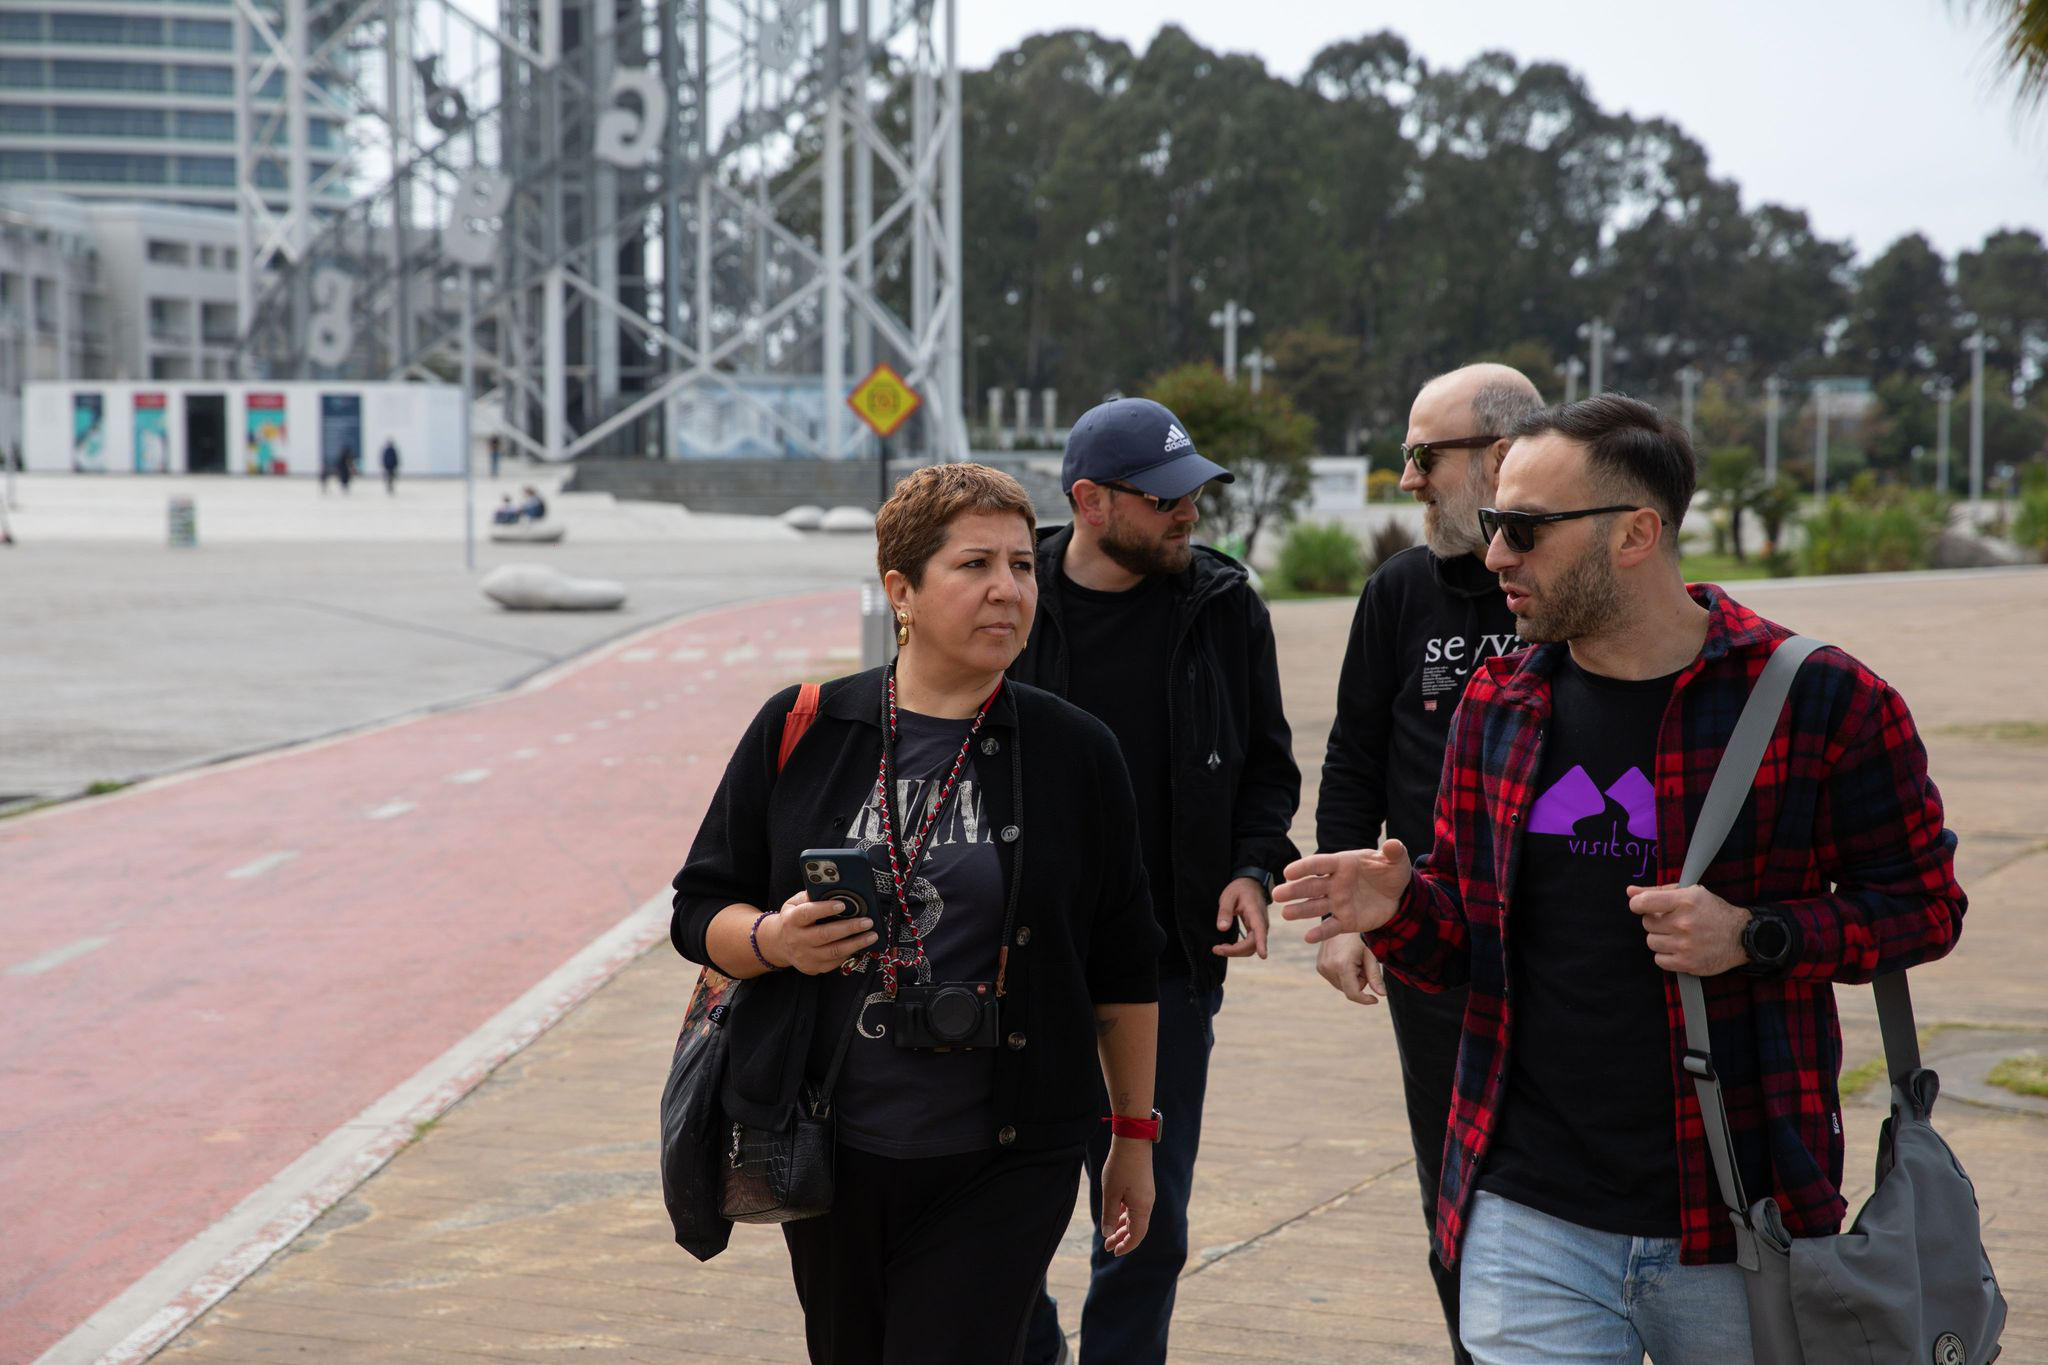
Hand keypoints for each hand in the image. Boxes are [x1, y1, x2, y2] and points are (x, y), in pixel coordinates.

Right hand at [764, 890, 880, 974]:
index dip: (824, 909)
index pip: (807, 914)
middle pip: (825, 935)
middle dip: (849, 928)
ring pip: (834, 952)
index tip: (842, 904)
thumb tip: (831, 889)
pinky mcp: (813, 967)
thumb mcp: (794, 904)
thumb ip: (809, 896)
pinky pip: (835, 962)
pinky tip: (861, 945)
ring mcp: (805, 956)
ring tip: (872, 935)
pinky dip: (850, 953)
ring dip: (856, 943)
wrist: (778, 944)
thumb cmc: (792, 919)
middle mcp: (797, 940)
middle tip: (867, 921)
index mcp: (792, 920)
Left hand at [1099, 1137, 1154, 1256]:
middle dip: (1122, 1238)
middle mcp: (1147, 1203)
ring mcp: (1145, 1194)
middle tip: (1107, 1246)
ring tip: (1108, 1234)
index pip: (1137, 1235)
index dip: (1126, 1245)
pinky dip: (1124, 1214)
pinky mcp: (1142, 1187)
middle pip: (1136, 1228)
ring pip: (1135, 1217)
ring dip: (1122, 1226)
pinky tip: (1115, 1216)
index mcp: (1142, 1208)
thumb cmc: (1120, 1167)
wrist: (1132, 1140)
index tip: (1114, 1252)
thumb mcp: (1111, 1193)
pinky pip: (1134, 1207)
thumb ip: (1109, 1215)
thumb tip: (1108, 1234)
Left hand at [1212, 876, 1269, 958]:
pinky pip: (1250, 945)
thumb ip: (1225, 911)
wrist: (1251, 884)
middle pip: (1253, 944)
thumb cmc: (1240, 889)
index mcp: (1255, 913)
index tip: (1263, 956)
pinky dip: (1239, 949)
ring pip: (1251, 948)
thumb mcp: (1228, 896)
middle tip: (1216, 949)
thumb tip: (1222, 928)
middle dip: (1235, 951)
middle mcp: (1261, 923)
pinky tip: (1227, 947)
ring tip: (1219, 949)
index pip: (1260, 930)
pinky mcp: (1256, 931)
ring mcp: (1260, 928)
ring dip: (1236, 952)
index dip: (1262, 944)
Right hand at [1274, 840, 1412, 943]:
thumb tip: (1393, 844)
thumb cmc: (1392, 873)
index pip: (1319, 864)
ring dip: (1300, 910)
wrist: (1398, 896)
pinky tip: (1308, 937)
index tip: (1288, 872)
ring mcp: (1338, 902)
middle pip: (1310, 885)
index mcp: (1343, 864)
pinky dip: (1320, 933)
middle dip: (1293, 890)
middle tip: (1277, 894)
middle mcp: (1335, 883)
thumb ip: (1393, 852)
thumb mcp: (1396, 861)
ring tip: (1285, 914)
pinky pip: (1330, 927)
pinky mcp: (1345, 920)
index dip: (1304, 867)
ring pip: (1315, 906)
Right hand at [1315, 932, 1387, 1005]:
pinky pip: (1335, 980)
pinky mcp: (1319, 967)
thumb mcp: (1370, 955)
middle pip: (1348, 990)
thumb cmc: (1359, 939)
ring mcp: (1322, 968)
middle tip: (1362, 964)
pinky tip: (1344, 961)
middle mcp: (1329, 968)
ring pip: (1342, 986)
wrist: (1340, 923)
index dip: (1365, 1000)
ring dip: (1350, 979)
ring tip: (1353, 961)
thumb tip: (1382, 995)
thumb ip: (1375, 976)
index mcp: (1342, 965)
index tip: (1375, 1000)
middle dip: (1358, 982)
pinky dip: (1343, 975)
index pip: (1353, 993)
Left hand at [1625, 882, 1749, 975]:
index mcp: (1685, 901)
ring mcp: (1685, 945)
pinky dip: (1666, 955)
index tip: (1641, 906)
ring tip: (1677, 935)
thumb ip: (1658, 891)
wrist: (1741, 936)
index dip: (1638, 904)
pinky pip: (1659, 960)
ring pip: (1651, 941)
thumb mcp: (1690, 893)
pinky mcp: (1687, 963)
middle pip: (1647, 923)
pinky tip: (1679, 948)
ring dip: (1660, 938)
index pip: (1644, 902)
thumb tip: (1629, 891)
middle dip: (1656, 921)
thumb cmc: (1713, 912)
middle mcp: (1684, 923)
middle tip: (1671, 921)